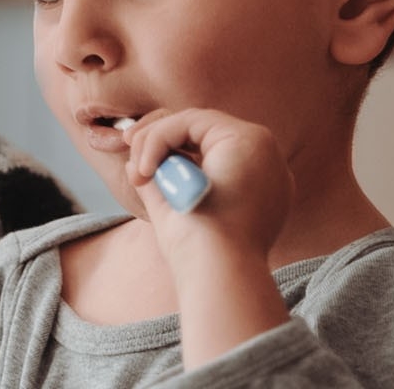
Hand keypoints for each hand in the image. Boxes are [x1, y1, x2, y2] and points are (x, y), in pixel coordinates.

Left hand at [116, 108, 295, 366]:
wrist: (219, 272)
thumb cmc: (197, 255)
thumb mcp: (175, 211)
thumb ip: (162, 182)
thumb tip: (135, 161)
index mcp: (256, 186)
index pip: (209, 150)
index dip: (170, 150)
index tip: (137, 166)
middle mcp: (266, 164)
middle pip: (204, 130)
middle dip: (158, 137)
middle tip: (128, 150)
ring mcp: (262, 149)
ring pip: (196, 123)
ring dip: (155, 140)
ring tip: (139, 172)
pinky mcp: (249, 140)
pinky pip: (193, 121)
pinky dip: (160, 138)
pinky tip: (147, 168)